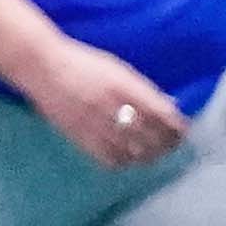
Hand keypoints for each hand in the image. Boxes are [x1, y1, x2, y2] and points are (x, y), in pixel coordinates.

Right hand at [26, 40, 187, 172]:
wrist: (43, 68)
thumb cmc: (82, 64)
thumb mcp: (117, 69)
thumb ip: (142, 88)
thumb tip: (168, 106)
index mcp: (125, 86)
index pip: (162, 114)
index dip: (176, 126)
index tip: (182, 130)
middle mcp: (113, 107)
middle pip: (152, 136)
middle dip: (167, 144)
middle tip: (172, 145)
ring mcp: (96, 124)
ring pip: (133, 151)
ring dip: (148, 156)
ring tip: (153, 154)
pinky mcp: (80, 137)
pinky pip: (109, 158)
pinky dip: (123, 162)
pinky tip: (127, 157)